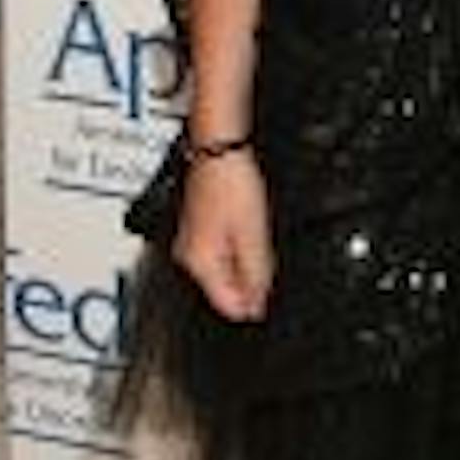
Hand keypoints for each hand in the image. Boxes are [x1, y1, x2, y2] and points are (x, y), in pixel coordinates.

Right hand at [173, 151, 274, 319]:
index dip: (254, 303)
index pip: (227, 306)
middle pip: (226, 289)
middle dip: (250, 281)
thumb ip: (257, 275)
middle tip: (264, 253)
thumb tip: (257, 307)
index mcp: (200, 264)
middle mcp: (190, 257)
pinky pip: (222, 251)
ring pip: (225, 270)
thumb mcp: (254, 236)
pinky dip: (239, 247)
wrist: (218, 152)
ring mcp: (193, 243)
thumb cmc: (231, 185)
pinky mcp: (200, 229)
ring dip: (246, 262)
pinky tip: (248, 230)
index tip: (270, 288)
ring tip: (255, 236)